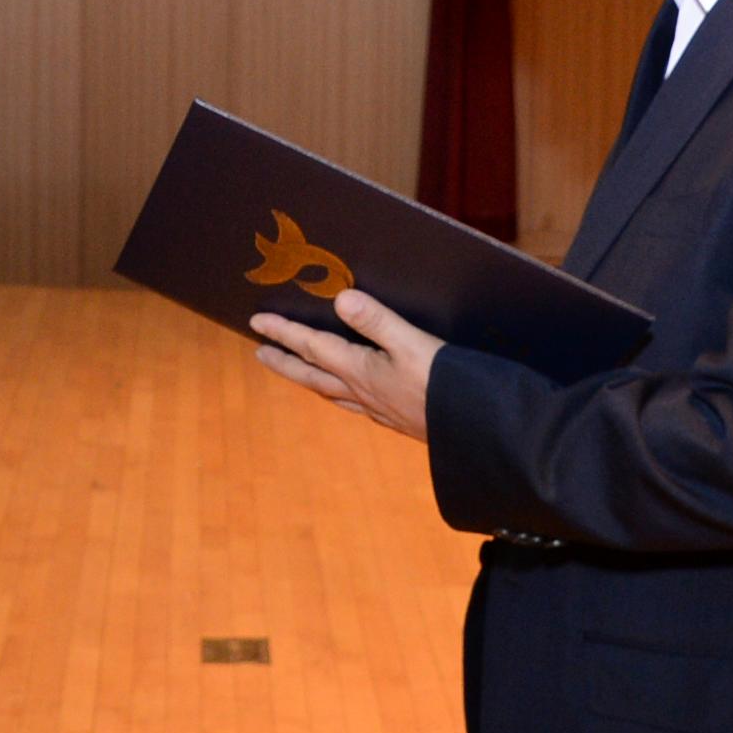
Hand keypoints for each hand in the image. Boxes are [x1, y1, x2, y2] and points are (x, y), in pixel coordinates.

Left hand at [253, 290, 439, 440]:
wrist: (475, 433)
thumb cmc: (446, 385)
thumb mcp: (412, 343)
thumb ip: (376, 321)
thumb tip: (340, 299)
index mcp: (360, 371)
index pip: (313, 347)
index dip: (284, 332)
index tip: (256, 322)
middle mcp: (362, 393)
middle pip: (312, 375)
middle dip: (284, 362)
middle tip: (261, 353)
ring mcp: (377, 409)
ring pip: (330, 392)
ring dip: (308, 379)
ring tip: (297, 372)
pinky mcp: (395, 418)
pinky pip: (352, 405)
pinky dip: (339, 396)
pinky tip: (349, 397)